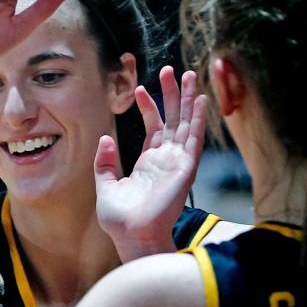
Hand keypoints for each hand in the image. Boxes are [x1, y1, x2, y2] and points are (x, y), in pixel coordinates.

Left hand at [95, 67, 206, 260]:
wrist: (132, 235)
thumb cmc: (120, 219)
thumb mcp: (105, 185)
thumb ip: (105, 162)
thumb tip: (106, 137)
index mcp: (149, 163)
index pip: (153, 127)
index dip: (149, 107)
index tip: (141, 88)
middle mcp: (166, 160)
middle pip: (173, 120)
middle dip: (173, 95)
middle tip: (171, 70)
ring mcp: (177, 162)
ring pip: (186, 123)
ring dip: (188, 100)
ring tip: (189, 74)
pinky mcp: (185, 168)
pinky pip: (194, 139)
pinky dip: (198, 119)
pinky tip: (201, 100)